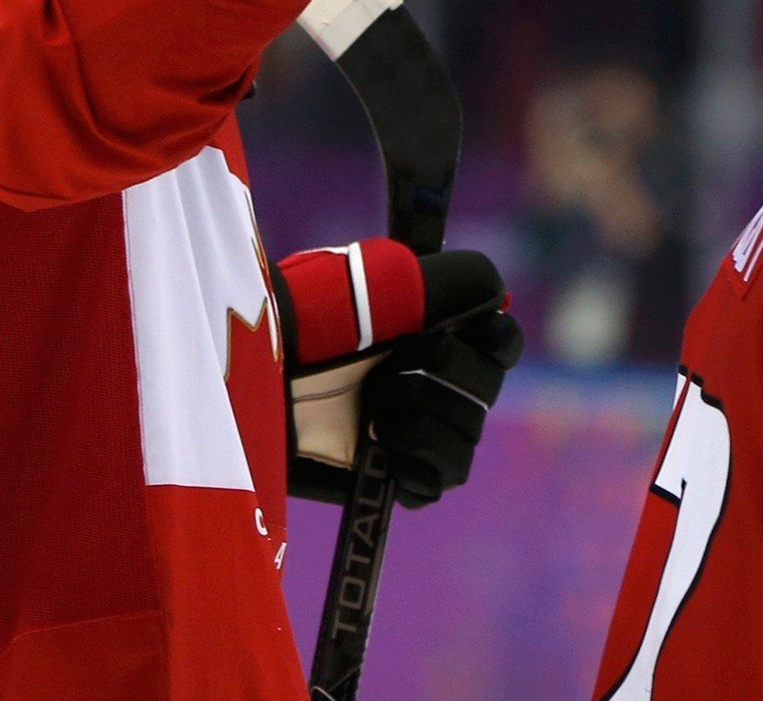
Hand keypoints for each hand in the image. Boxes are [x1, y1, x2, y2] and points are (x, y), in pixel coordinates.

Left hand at [283, 244, 525, 507]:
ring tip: (373, 417)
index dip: (496, 343)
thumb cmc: (313, 323)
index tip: (472, 336)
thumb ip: (462, 279)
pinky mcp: (386, 473)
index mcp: (429, 328)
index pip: (503, 341)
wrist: (259, 383)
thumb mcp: (389, 282)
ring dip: (422, 426)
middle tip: (387, 372)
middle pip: (488, 392)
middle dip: (440, 381)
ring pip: (467, 441)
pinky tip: (385, 453)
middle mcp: (425, 376)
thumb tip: (503, 302)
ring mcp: (408, 426)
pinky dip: (419, 470)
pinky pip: (440, 483)